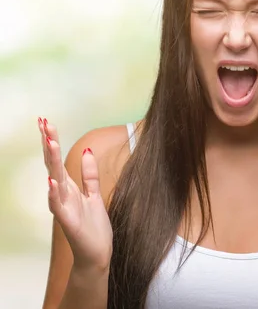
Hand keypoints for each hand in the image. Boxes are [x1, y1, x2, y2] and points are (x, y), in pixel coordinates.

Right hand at [38, 118, 112, 270]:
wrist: (96, 255)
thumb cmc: (93, 227)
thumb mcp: (95, 195)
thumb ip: (89, 175)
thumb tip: (88, 151)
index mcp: (70, 188)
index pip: (58, 160)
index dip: (52, 140)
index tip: (46, 121)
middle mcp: (63, 195)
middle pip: (54, 164)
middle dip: (49, 143)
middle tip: (43, 122)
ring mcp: (64, 208)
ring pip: (55, 180)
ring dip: (52, 162)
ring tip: (49, 142)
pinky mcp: (68, 221)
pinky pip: (58, 206)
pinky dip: (54, 194)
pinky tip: (51, 181)